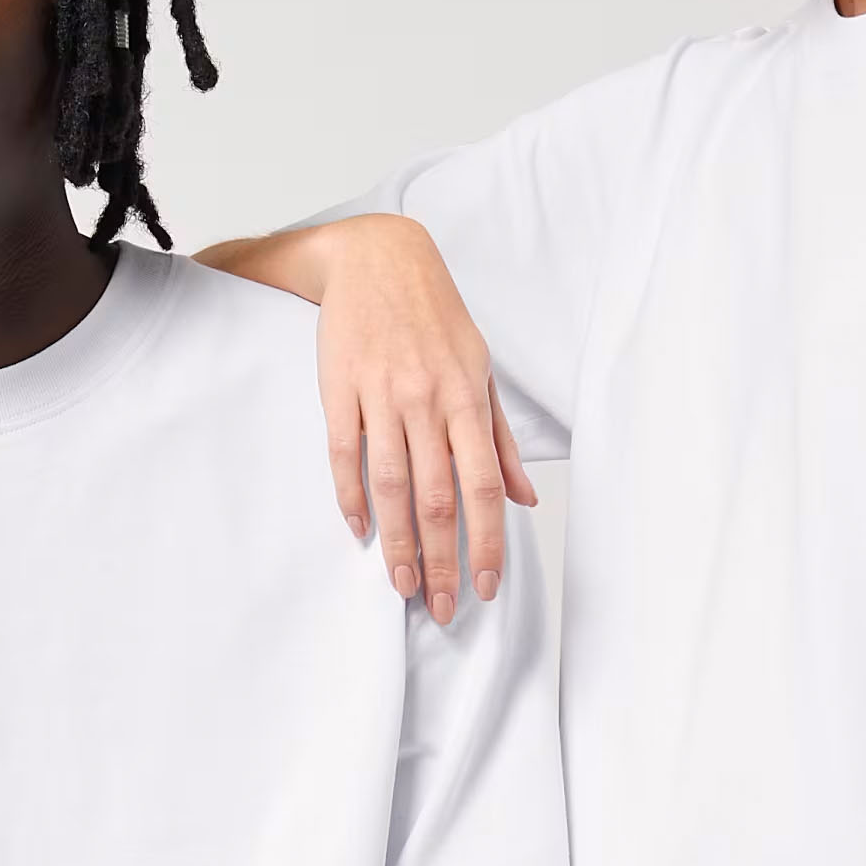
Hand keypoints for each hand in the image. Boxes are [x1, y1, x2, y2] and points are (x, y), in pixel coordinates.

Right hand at [316, 216, 535, 622]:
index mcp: (466, 399)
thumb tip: (526, 498)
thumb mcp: (481, 369)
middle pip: (436, 497)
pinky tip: (360, 532)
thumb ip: (500, 439)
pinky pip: (344, 454)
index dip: (486, 541)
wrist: (376, 258)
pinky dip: (351, 497)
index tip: (485, 585)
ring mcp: (381, 395)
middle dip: (442, 560)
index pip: (482, 486)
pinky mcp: (340, 389)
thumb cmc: (435, 317)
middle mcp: (426, 400)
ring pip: (390, 484)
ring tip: (403, 586)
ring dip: (397, 543)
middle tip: (442, 606)